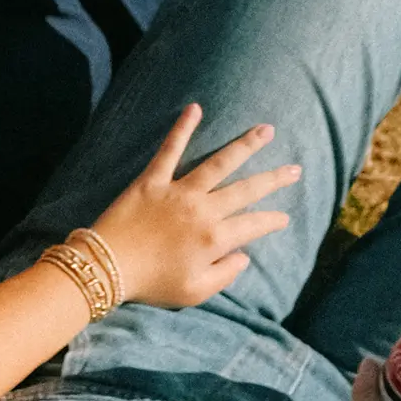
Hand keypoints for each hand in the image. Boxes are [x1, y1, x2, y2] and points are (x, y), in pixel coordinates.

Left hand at [86, 105, 298, 306]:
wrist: (106, 268)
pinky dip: (182, 128)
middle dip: (274, 179)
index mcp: (214, 239)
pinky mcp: (152, 180)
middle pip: (246, 190)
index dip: (271, 221)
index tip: (283, 217)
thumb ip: (224, 275)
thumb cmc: (149, 284)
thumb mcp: (193, 293)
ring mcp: (179, 192)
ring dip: (246, 145)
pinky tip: (195, 108)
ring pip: (220, 163)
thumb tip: (243, 257)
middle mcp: (203, 211)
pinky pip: (170, 150)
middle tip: (295, 169)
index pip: (253, 225)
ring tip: (266, 131)